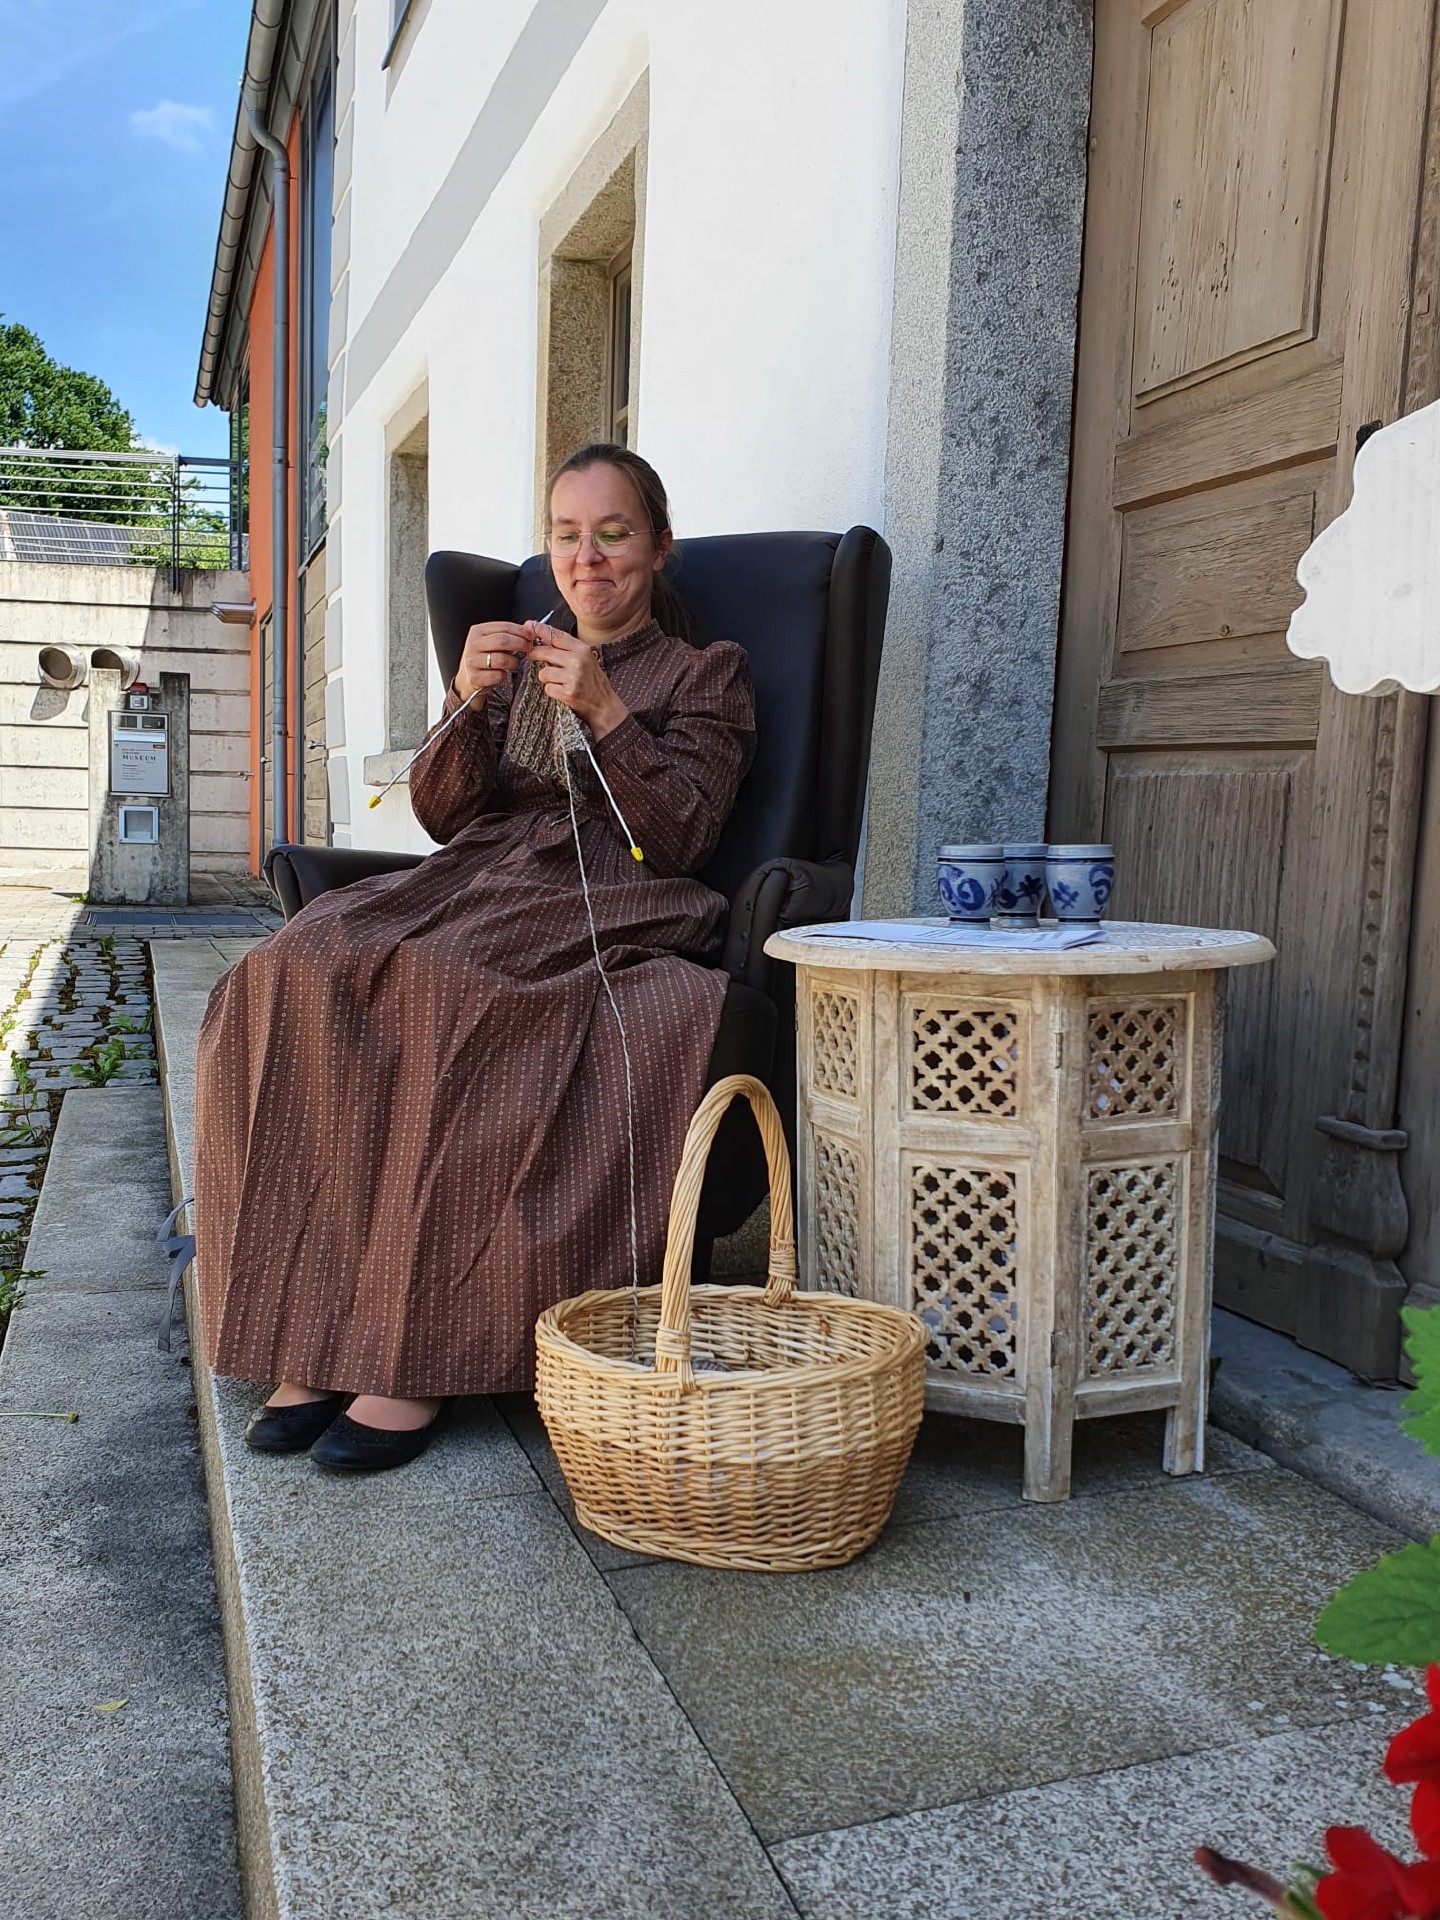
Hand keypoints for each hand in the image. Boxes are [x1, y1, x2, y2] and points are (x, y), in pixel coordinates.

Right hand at [454, 622, 531, 701]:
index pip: (503, 627)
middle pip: (502, 641)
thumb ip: (508, 634)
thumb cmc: (484, 658)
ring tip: (514, 663)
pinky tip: (502, 673)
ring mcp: (472, 661)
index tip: (530, 636)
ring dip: (513, 662)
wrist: (467, 677)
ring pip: (501, 659)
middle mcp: (473, 644)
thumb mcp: (492, 641)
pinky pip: (498, 675)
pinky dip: (504, 676)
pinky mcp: (475, 677)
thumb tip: (529, 627)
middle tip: (528, 648)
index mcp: (478, 631)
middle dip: (520, 644)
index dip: (521, 631)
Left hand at [527, 624, 628, 738]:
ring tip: (557, 680)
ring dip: (546, 677)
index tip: (528, 626)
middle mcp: (577, 661)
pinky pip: (548, 688)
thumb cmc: (593, 681)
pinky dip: (551, 690)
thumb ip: (566, 649)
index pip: (556, 635)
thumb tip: (542, 638)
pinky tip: (561, 691)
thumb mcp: (585, 659)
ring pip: (543, 672)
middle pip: (544, 652)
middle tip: (532, 656)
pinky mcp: (568, 693)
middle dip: (535, 654)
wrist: (604, 704)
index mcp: (582, 649)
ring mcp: (573, 677)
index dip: (539, 630)